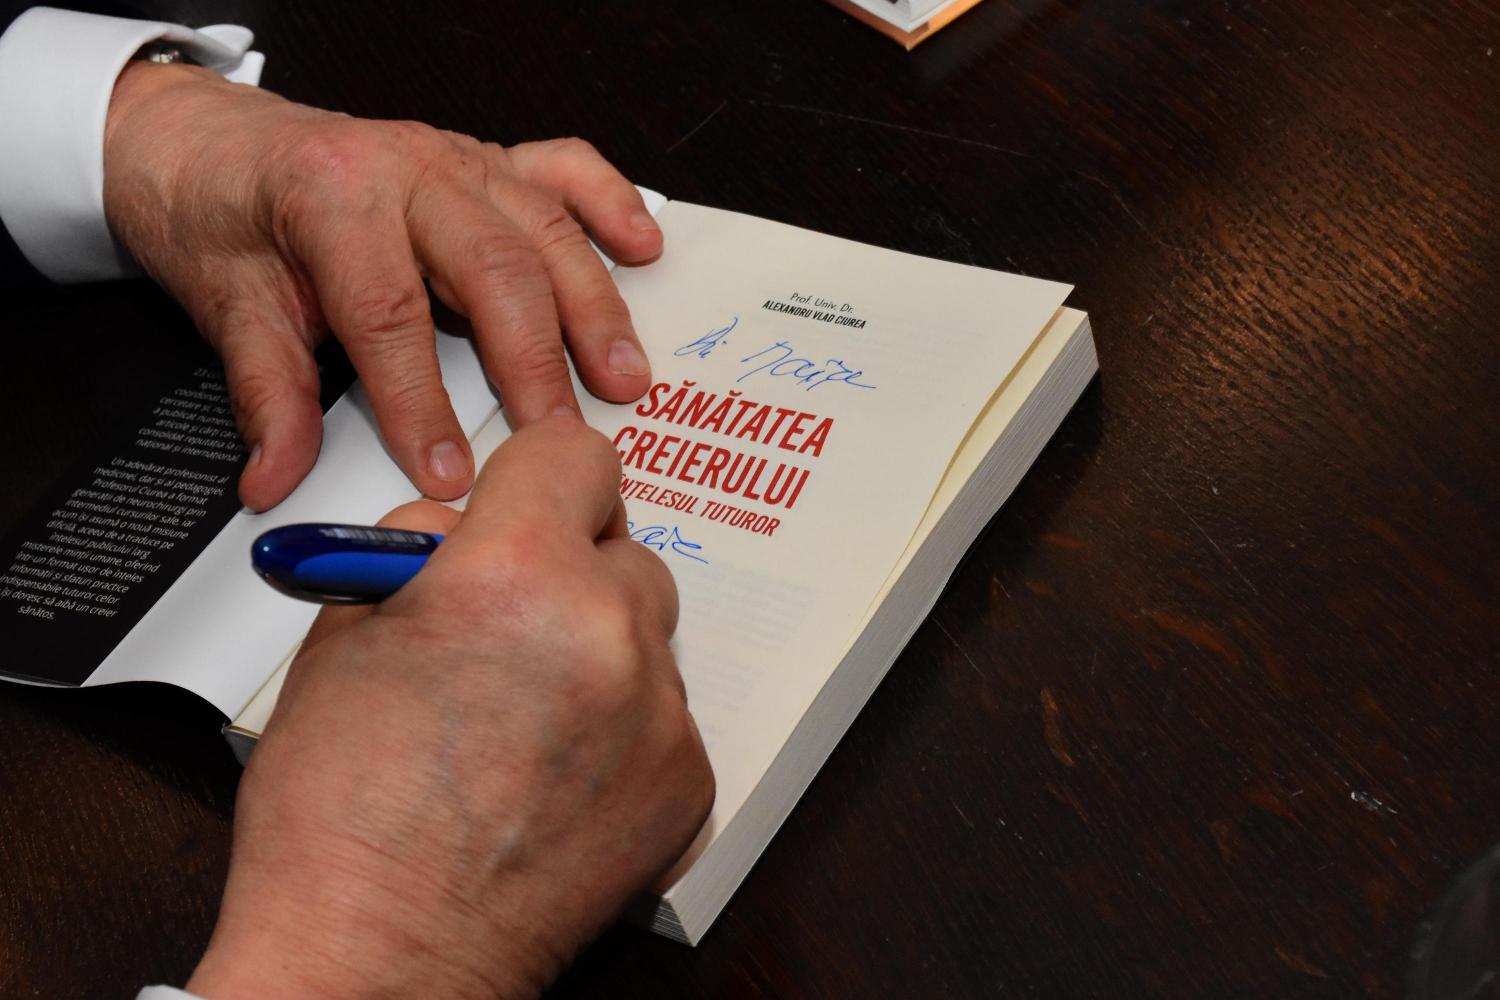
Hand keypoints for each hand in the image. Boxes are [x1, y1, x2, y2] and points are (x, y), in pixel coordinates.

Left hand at [102, 62, 662, 510]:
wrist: (209, 140)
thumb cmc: (223, 209)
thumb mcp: (229, 304)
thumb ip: (268, 394)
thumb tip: (278, 476)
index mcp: (335, 196)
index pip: (390, 313)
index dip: (421, 401)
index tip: (447, 470)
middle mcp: (409, 168)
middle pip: (493, 268)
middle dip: (533, 362)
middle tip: (556, 437)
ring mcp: (458, 159)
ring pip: (544, 230)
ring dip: (592, 307)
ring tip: (620, 376)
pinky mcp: (486, 161)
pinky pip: (563, 171)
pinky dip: (609, 206)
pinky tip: (642, 251)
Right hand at [185, 414, 712, 997]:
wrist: (376, 956)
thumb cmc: (339, 818)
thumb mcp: (341, 637)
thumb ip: (418, 552)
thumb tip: (462, 523)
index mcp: (512, 576)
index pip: (576, 455)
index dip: (539, 479)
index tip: (527, 506)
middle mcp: (605, 633)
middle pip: (622, 548)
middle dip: (570, 572)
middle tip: (512, 626)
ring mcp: (659, 713)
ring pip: (647, 634)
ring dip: (600, 650)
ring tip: (526, 715)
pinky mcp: (688, 783)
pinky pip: (667, 716)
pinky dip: (623, 730)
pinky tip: (557, 775)